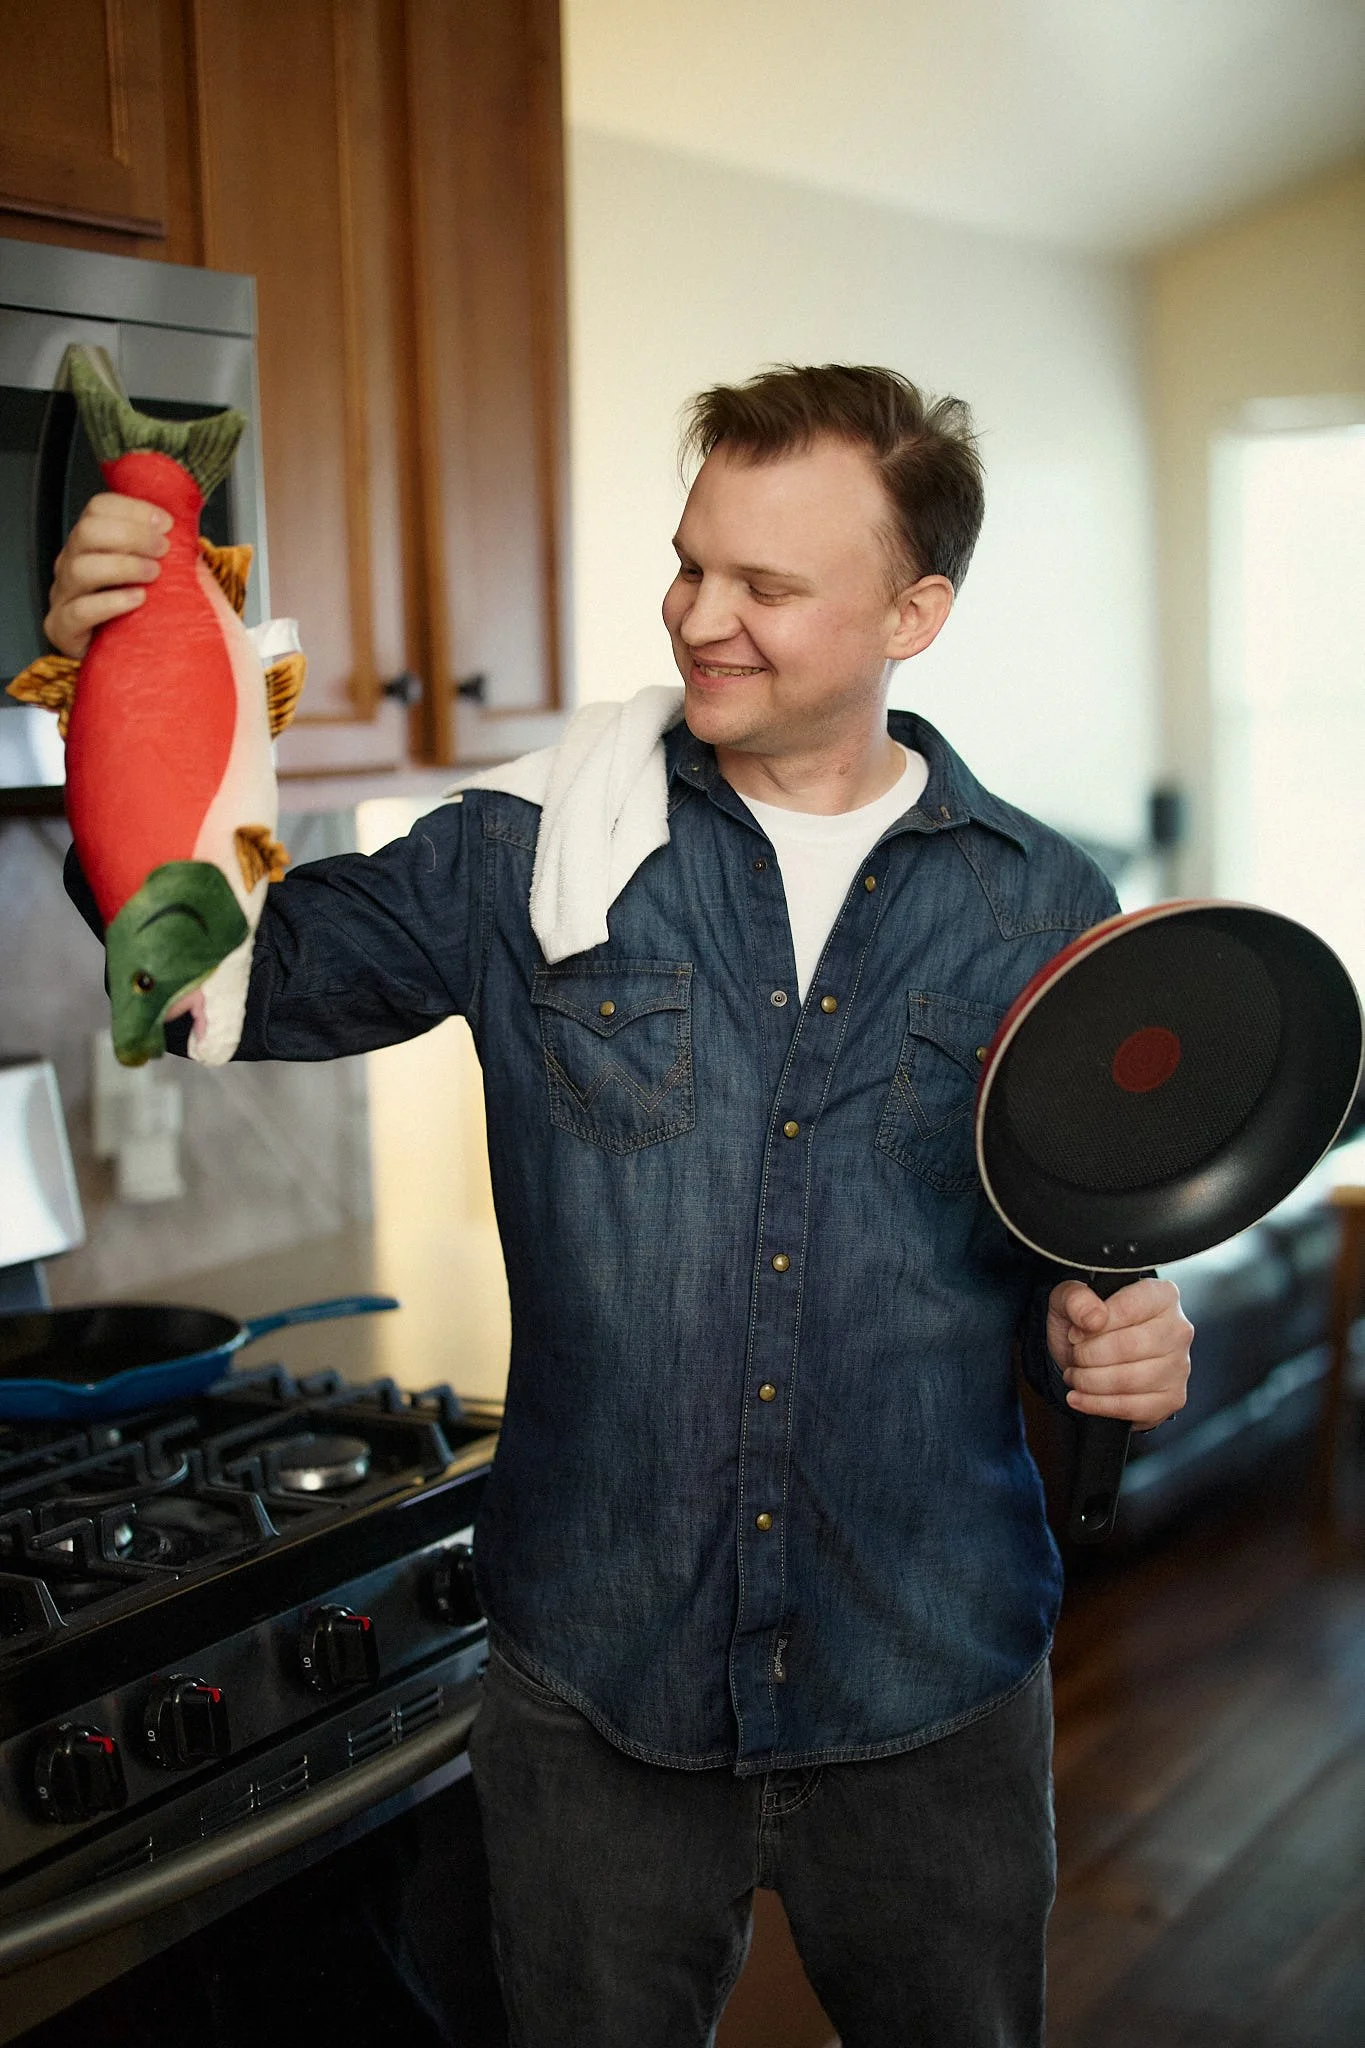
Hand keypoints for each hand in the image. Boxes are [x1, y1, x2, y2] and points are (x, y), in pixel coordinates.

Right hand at [45, 493, 171, 657]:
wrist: (123, 660)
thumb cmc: (140, 614)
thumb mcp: (152, 575)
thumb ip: (162, 551)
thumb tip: (187, 530)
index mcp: (90, 544)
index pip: (98, 508)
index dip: (133, 509)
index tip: (166, 524)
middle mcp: (71, 564)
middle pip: (87, 531)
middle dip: (131, 535)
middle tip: (162, 550)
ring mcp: (63, 596)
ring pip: (81, 568)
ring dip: (123, 566)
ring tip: (153, 575)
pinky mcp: (62, 628)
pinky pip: (79, 611)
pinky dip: (111, 602)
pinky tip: (137, 600)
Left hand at [1046, 1277, 1191, 1430]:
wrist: (1094, 1355)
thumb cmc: (1087, 1322)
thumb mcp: (1070, 1299)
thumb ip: (1076, 1298)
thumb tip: (1094, 1318)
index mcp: (1162, 1295)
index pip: (1128, 1308)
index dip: (1093, 1325)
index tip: (1075, 1334)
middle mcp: (1178, 1329)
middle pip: (1128, 1347)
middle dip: (1089, 1356)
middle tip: (1075, 1357)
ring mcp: (1179, 1366)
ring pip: (1130, 1380)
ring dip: (1090, 1382)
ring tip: (1076, 1376)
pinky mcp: (1173, 1398)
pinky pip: (1133, 1408)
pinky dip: (1098, 1405)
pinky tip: (1080, 1398)